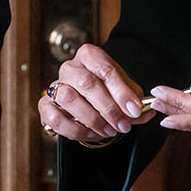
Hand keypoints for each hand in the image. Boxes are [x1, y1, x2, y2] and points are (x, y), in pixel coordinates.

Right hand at [36, 42, 154, 146]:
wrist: (87, 99)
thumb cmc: (107, 91)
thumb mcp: (125, 92)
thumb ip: (135, 102)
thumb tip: (146, 113)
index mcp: (90, 56)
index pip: (106, 70)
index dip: (122, 92)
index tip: (135, 110)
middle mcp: (70, 67)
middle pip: (87, 83)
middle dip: (108, 108)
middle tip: (123, 125)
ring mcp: (55, 85)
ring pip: (69, 99)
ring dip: (92, 119)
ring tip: (109, 131)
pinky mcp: (45, 105)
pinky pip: (55, 118)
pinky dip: (75, 130)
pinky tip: (91, 134)